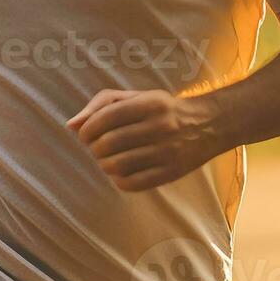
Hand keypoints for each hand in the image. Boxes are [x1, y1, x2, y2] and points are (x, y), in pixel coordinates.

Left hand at [67, 89, 227, 191]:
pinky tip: (120, 172)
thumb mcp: (136, 97)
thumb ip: (101, 104)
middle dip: (93, 148)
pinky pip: (133, 183)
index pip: (106, 117)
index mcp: (150, 103)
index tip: (85, 135)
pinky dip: (118, 180)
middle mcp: (160, 126)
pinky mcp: (171, 172)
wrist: (208, 125)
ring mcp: (167, 152)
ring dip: (103, 165)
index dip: (87, 129)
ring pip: (118, 165)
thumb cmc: (163, 109)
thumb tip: (71, 125)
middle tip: (96, 148)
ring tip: (106, 160)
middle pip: (109, 144)